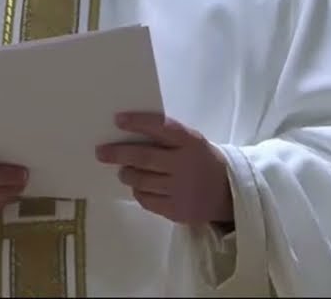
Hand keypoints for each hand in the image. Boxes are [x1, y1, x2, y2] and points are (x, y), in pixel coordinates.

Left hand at [95, 112, 233, 225]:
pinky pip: (147, 201)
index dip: (139, 122)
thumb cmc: (201, 161)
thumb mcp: (192, 143)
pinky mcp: (178, 210)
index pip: (162, 128)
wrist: (230, 193)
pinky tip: (138, 187)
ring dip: (127, 174)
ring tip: (123, 171)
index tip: (117, 119)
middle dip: (119, 154)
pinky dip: (138, 192)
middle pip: (145, 158)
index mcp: (191, 142)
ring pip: (142, 181)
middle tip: (101, 152)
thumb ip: (167, 139)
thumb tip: (127, 134)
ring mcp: (182, 190)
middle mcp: (186, 165)